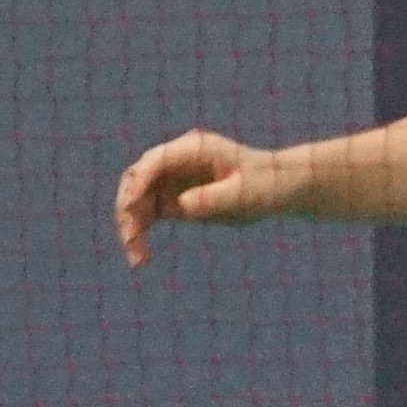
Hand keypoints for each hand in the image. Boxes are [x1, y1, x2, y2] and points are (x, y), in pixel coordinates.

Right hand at [115, 131, 294, 266]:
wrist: (278, 189)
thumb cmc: (264, 185)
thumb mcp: (242, 194)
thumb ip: (213, 198)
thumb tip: (181, 204)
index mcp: (194, 148)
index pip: (155, 161)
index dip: (139, 183)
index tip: (130, 209)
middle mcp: (177, 161)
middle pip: (137, 179)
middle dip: (128, 208)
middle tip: (130, 239)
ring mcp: (172, 179)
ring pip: (137, 200)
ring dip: (131, 226)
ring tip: (137, 258)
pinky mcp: (173, 199)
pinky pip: (147, 214)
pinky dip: (140, 233)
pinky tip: (141, 257)